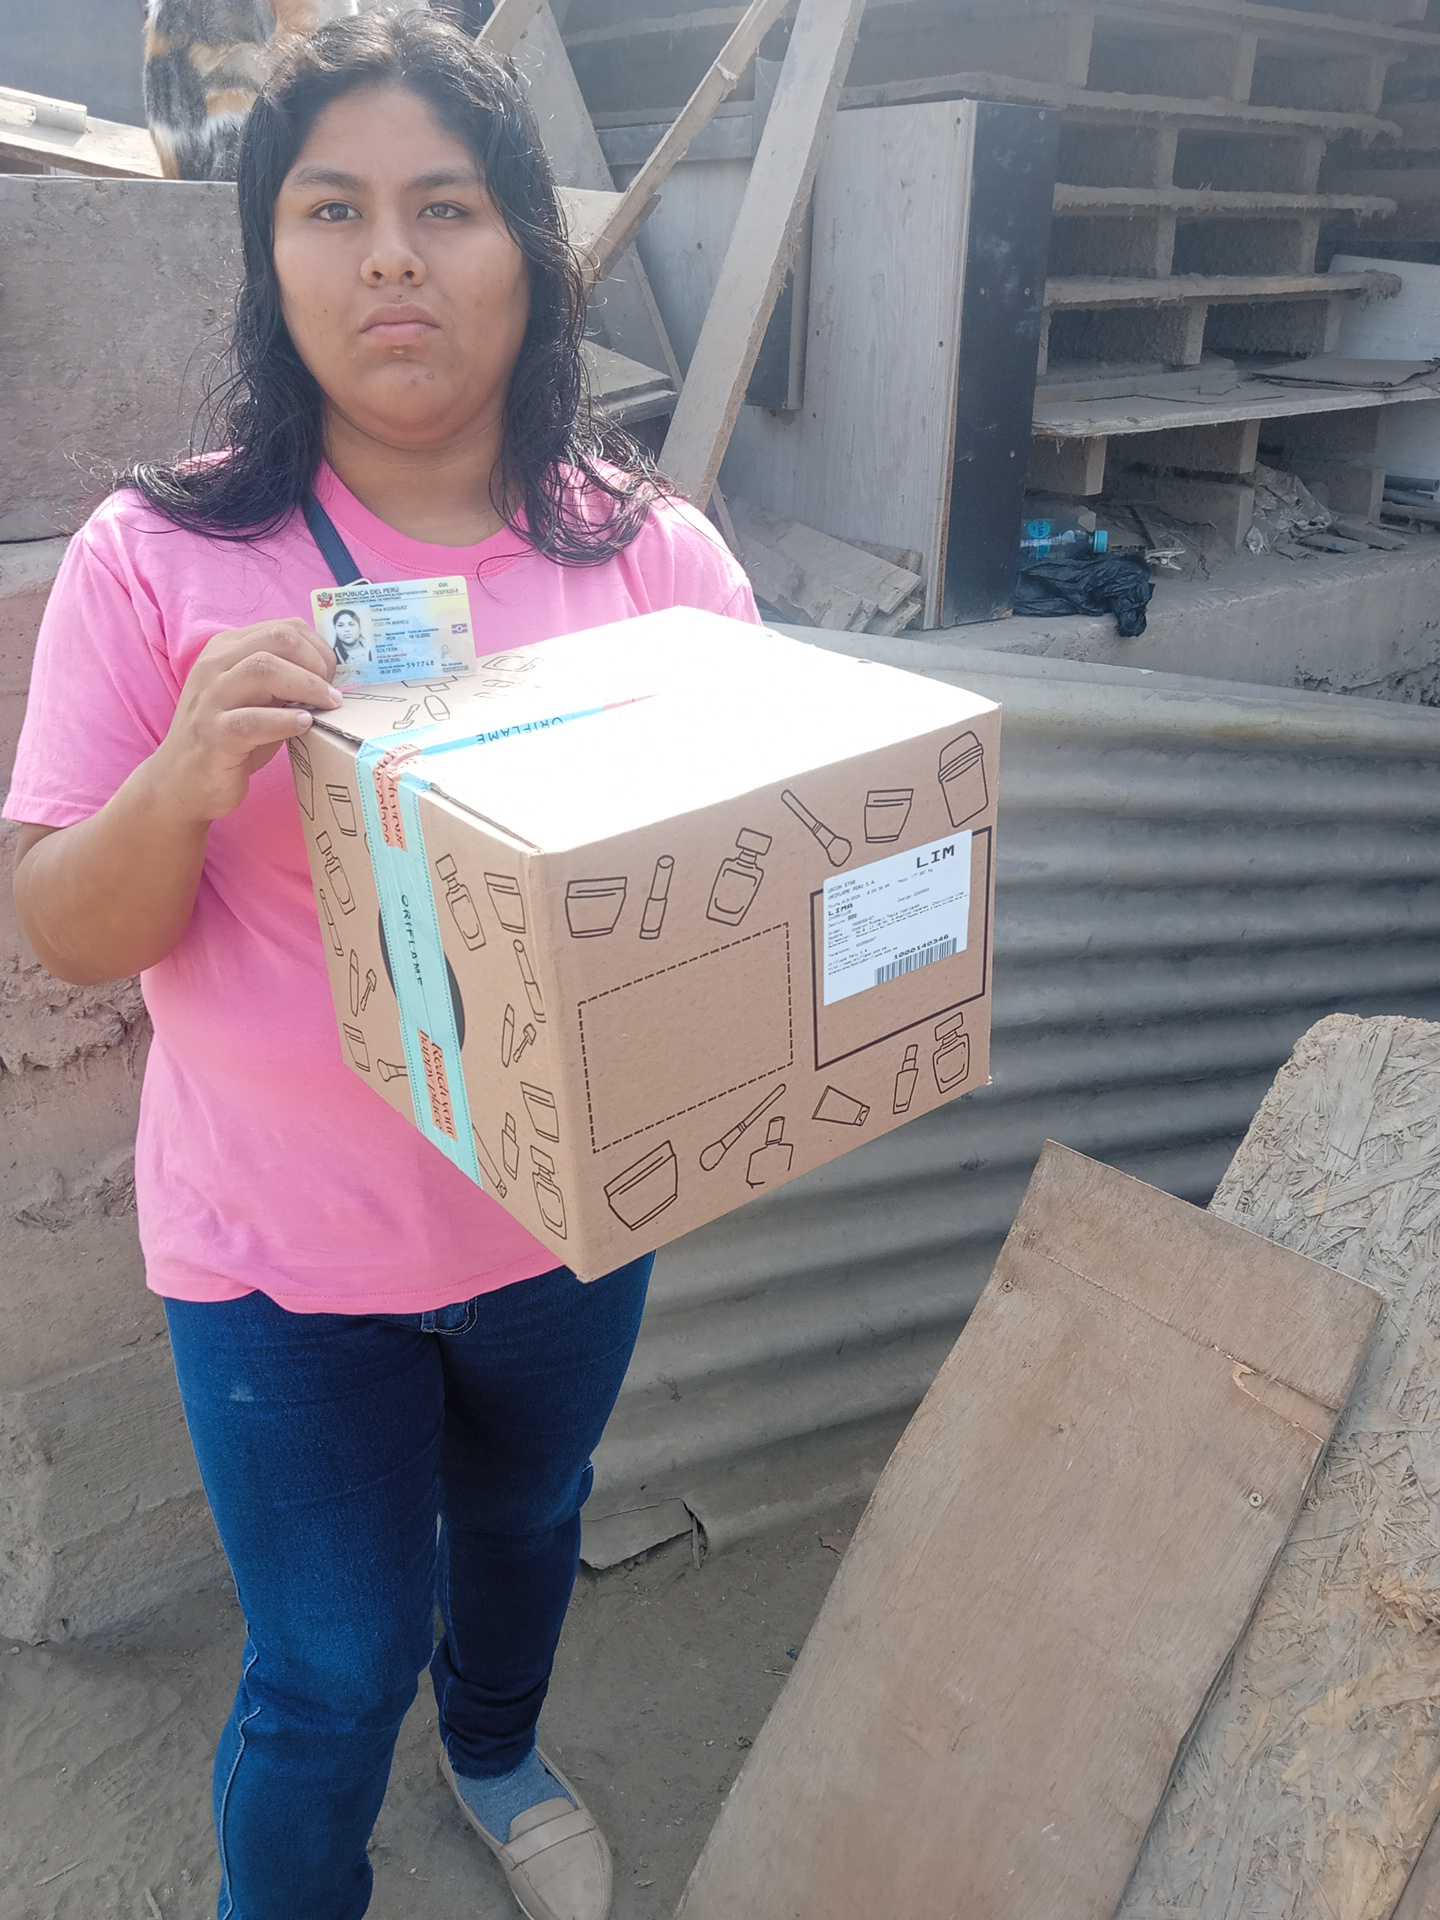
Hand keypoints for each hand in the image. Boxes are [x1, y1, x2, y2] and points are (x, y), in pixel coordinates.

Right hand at [153, 619, 341, 822]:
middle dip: (316, 661)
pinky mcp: (213, 734)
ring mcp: (211, 698)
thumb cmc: (231, 738)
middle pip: (277, 639)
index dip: (318, 648)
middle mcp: (215, 665)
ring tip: (328, 705)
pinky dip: (285, 720)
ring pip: (263, 668)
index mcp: (227, 650)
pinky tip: (304, 724)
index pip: (283, 628)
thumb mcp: (258, 700)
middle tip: (333, 692)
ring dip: (307, 684)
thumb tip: (333, 678)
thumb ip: (285, 682)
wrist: (183, 780)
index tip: (334, 675)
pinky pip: (252, 720)